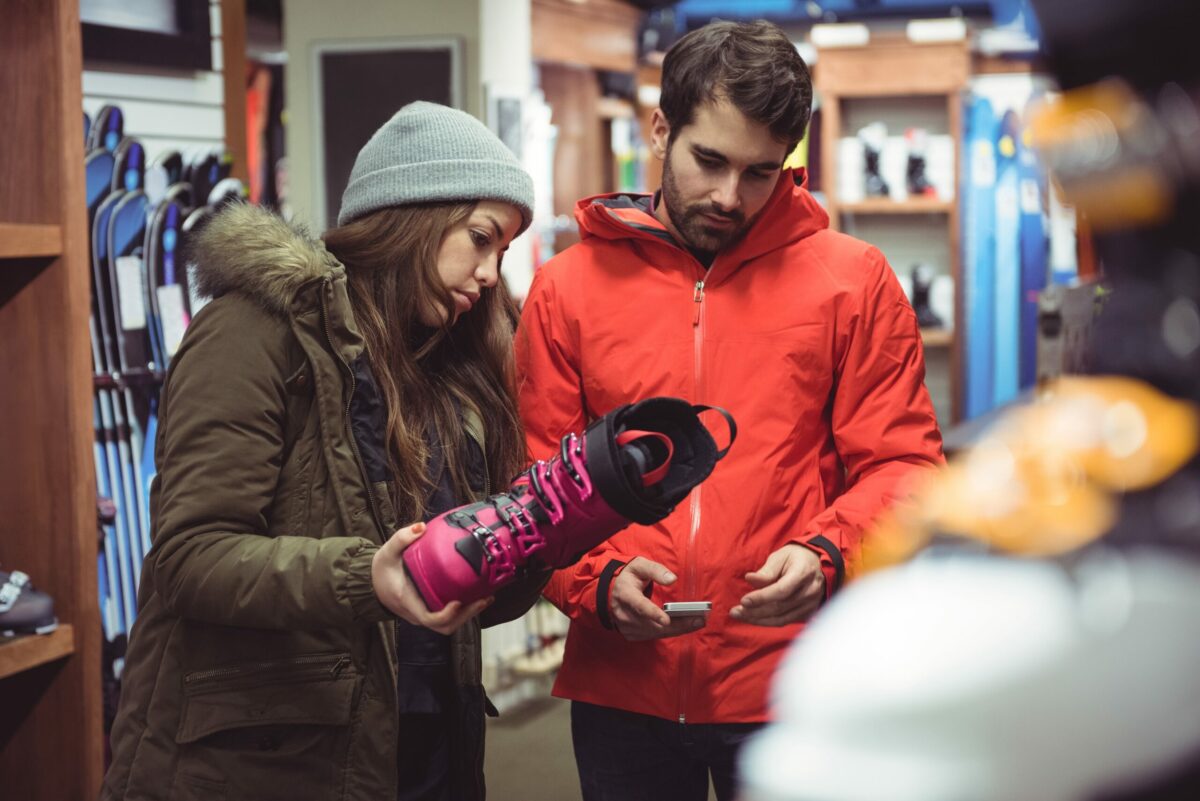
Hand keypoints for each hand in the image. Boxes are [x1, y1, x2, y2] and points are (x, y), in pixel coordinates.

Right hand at [372, 522, 492, 634]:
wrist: (372, 584)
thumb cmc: (381, 570)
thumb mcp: (387, 551)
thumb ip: (402, 538)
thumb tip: (421, 527)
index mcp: (408, 601)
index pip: (429, 618)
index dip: (446, 615)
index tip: (458, 602)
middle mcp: (417, 612)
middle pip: (445, 626)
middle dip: (467, 616)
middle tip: (484, 598)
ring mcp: (424, 613)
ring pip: (449, 625)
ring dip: (469, 614)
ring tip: (486, 598)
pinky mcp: (429, 610)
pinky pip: (448, 617)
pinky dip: (464, 610)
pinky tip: (477, 595)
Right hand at [610, 557, 706, 640]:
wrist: (610, 592)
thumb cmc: (628, 577)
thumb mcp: (639, 566)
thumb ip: (655, 570)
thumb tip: (672, 579)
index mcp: (625, 594)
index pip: (639, 606)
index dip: (652, 613)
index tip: (666, 620)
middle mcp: (624, 614)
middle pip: (652, 624)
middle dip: (677, 623)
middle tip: (699, 619)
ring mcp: (626, 627)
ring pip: (655, 632)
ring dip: (678, 629)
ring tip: (697, 622)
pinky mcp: (631, 634)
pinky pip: (654, 635)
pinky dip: (670, 632)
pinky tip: (685, 626)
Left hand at [730, 543, 823, 625]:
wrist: (817, 565)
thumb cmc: (796, 558)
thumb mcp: (780, 556)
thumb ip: (766, 571)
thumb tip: (749, 579)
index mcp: (803, 573)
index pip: (781, 590)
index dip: (761, 598)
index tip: (743, 601)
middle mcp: (810, 591)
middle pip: (779, 607)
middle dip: (754, 611)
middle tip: (735, 611)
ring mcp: (811, 604)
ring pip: (781, 618)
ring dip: (758, 619)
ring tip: (740, 615)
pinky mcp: (808, 613)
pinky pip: (785, 621)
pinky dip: (767, 621)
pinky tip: (753, 618)